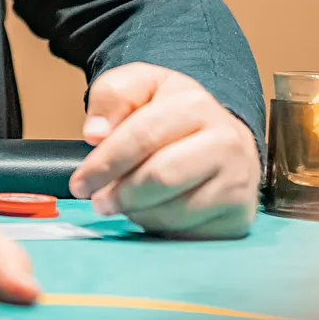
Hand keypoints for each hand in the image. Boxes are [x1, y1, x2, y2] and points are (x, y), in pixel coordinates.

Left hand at [69, 63, 259, 238]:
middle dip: (119, 193)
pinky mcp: (238, 215)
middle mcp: (225, 141)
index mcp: (195, 104)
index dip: (106, 162)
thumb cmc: (174, 114)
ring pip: (172, 210)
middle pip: (160, 177)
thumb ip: (112, 96)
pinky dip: (159, 227)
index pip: (143, 136)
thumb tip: (96, 133)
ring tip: (124, 203)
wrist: (223, 139)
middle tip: (99, 201)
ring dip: (137, 212)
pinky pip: (187, 232)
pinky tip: (151, 212)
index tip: (80, 182)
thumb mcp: (140, 87)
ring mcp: (236, 181)